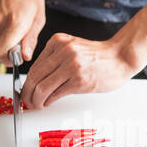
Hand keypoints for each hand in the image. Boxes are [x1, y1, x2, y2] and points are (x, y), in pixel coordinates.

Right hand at [0, 0, 44, 65]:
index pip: (1, 53)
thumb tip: (26, 56)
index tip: (16, 59)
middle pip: (0, 50)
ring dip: (6, 39)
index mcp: (14, 24)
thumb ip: (31, 40)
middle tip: (20, 40)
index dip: (9, 61)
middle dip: (10, 50)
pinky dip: (1, 32)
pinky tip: (8, 20)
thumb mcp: (38, 18)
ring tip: (15, 25)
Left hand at [21, 33, 136, 109]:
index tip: (26, 90)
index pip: (35, 65)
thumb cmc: (99, 57)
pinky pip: (56, 93)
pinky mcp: (79, 81)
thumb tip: (37, 80)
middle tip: (26, 101)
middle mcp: (63, 52)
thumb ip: (55, 59)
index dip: (27, 81)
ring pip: (42, 86)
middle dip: (27, 92)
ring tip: (35, 105)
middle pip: (35, 76)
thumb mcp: (73, 49)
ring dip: (35, 100)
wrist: (120, 57)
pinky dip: (47, 101)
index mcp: (58, 42)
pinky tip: (47, 103)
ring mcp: (71, 66)